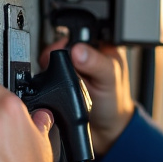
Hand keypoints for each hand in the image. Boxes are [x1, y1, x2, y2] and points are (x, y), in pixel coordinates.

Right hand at [40, 34, 133, 156]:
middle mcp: (86, 53)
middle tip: (66, 73)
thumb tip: (78, 51)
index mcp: (103, 45)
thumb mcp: (109, 80)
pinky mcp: (61, 79)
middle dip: (58, 58)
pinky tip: (58, 89)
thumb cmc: (115, 104)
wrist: (105, 131)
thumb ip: (96, 64)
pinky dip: (47, 80)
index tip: (69, 54)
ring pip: (51, 58)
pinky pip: (46, 74)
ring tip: (64, 84)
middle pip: (61, 43)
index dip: (70, 40)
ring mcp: (72, 67)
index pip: (80, 31)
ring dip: (51, 70)